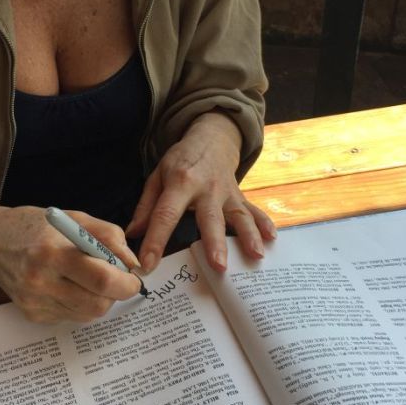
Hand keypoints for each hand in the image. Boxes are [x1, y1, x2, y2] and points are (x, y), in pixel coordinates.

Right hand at [0, 206, 142, 322]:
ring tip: (86, 277)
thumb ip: (108, 237)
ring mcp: (35, 302)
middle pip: (98, 304)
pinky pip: (72, 317)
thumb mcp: (74, 218)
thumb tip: (132, 263)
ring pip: (88, 314)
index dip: (126, 282)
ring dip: (98, 298)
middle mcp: (41, 282)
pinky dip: (80, 303)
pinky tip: (67, 284)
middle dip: (115, 293)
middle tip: (114, 277)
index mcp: (52, 253)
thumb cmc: (34, 226)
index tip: (133, 277)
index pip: (101, 279)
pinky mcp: (33, 315)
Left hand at [126, 112, 275, 272]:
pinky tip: (273, 239)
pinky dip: (265, 224)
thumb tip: (132, 234)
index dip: (156, 239)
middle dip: (214, 242)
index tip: (148, 264)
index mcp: (180, 182)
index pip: (166, 214)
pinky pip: (254, 210)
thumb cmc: (180, 162)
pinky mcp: (241, 195)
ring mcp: (227, 192)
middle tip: (218, 266)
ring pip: (239, 215)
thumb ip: (146, 206)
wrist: (211, 138)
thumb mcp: (157, 176)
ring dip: (248, 236)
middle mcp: (207, 188)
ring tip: (255, 255)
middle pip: (210, 217)